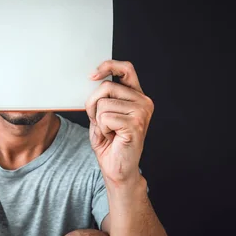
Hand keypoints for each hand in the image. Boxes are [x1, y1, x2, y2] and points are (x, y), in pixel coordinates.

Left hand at [85, 60, 153, 185]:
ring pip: (103, 104)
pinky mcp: (136, 124)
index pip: (126, 69)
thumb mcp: (101, 114)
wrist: (117, 168)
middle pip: (106, 87)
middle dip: (94, 105)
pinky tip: (112, 137)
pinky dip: (102, 129)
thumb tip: (93, 79)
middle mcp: (143, 101)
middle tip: (102, 123)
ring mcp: (141, 112)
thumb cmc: (109, 142)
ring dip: (99, 121)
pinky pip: (105, 118)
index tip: (92, 75)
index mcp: (136, 96)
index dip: (108, 66)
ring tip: (110, 132)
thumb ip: (102, 97)